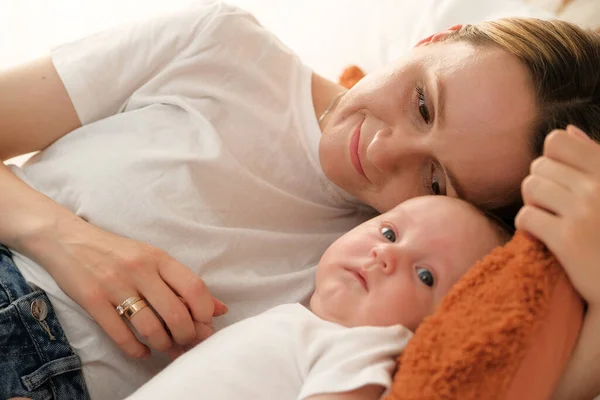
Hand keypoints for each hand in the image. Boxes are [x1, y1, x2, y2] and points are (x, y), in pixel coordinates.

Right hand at [35, 220, 226, 358]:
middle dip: (186, 336)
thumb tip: (219, 309)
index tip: (204, 324)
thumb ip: (184, 283)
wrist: (68, 240)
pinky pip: (120, 334)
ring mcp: (115, 285)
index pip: (194, 287)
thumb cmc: (118, 252)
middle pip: (175, 313)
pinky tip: (142, 352)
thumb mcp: (153, 259)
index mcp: (159, 258)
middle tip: (186, 343)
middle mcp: (140, 270)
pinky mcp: (92, 300)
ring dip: (163, 345)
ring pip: (150, 327)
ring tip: (165, 348)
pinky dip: (135, 350)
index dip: (204, 312)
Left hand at [516, 125, 599, 305]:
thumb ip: (594, 159)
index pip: (556, 141)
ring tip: (548, 220)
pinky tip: (539, 236)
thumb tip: (569, 130)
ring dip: (532, 205)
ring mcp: (584, 211)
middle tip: (552, 208)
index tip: (558, 182)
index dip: (549, 161)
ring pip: (530, 187)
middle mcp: (599, 186)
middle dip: (539, 186)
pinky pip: (526, 216)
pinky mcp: (568, 238)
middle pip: (538, 166)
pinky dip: (526, 226)